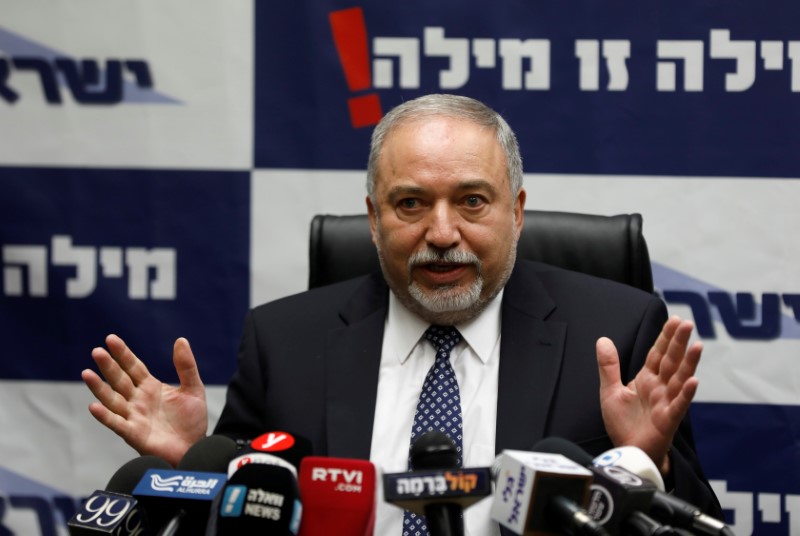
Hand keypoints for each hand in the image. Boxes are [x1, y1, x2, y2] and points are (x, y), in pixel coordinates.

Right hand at [81, 335, 207, 466]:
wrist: (195, 448)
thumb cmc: (192, 420)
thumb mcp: (193, 388)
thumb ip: (186, 366)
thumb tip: (180, 339)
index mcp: (150, 387)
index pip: (133, 366)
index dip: (122, 353)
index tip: (111, 339)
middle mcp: (138, 400)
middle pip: (120, 380)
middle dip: (109, 366)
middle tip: (97, 351)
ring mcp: (134, 416)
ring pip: (112, 399)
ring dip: (99, 388)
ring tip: (87, 373)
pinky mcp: (134, 434)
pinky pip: (116, 423)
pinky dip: (105, 415)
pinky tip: (94, 406)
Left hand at [596, 316, 701, 473]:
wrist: (628, 452)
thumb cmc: (623, 424)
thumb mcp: (610, 391)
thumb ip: (609, 366)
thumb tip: (602, 339)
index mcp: (647, 380)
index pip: (658, 354)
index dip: (665, 338)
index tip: (675, 320)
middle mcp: (660, 388)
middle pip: (671, 361)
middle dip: (678, 343)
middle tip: (688, 323)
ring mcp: (666, 403)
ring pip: (680, 379)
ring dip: (689, 363)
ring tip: (697, 346)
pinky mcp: (668, 420)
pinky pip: (679, 405)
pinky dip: (686, 393)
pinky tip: (694, 381)